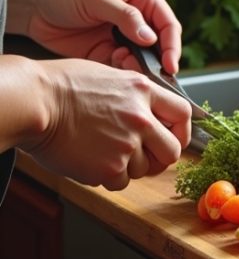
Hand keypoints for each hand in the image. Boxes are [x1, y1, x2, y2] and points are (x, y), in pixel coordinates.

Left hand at [6, 0, 181, 74]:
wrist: (35, 7)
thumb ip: (126, 16)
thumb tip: (150, 37)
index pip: (168, 25)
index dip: (172, 46)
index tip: (170, 65)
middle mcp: (139, 19)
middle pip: (161, 46)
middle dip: (158, 63)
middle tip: (152, 78)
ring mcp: (125, 39)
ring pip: (144, 61)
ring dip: (139, 70)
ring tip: (126, 71)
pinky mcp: (110, 54)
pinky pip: (125, 69)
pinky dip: (123, 75)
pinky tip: (115, 74)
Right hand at [19, 58, 191, 189]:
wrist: (35, 102)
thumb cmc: (62, 86)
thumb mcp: (109, 76)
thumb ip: (135, 95)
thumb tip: (152, 113)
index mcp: (143, 90)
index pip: (183, 114)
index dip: (182, 130)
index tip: (173, 137)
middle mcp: (141, 118)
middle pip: (172, 151)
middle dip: (160, 158)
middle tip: (143, 157)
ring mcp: (127, 144)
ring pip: (143, 169)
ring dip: (127, 166)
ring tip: (101, 150)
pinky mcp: (110, 167)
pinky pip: (121, 182)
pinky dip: (107, 177)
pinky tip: (90, 159)